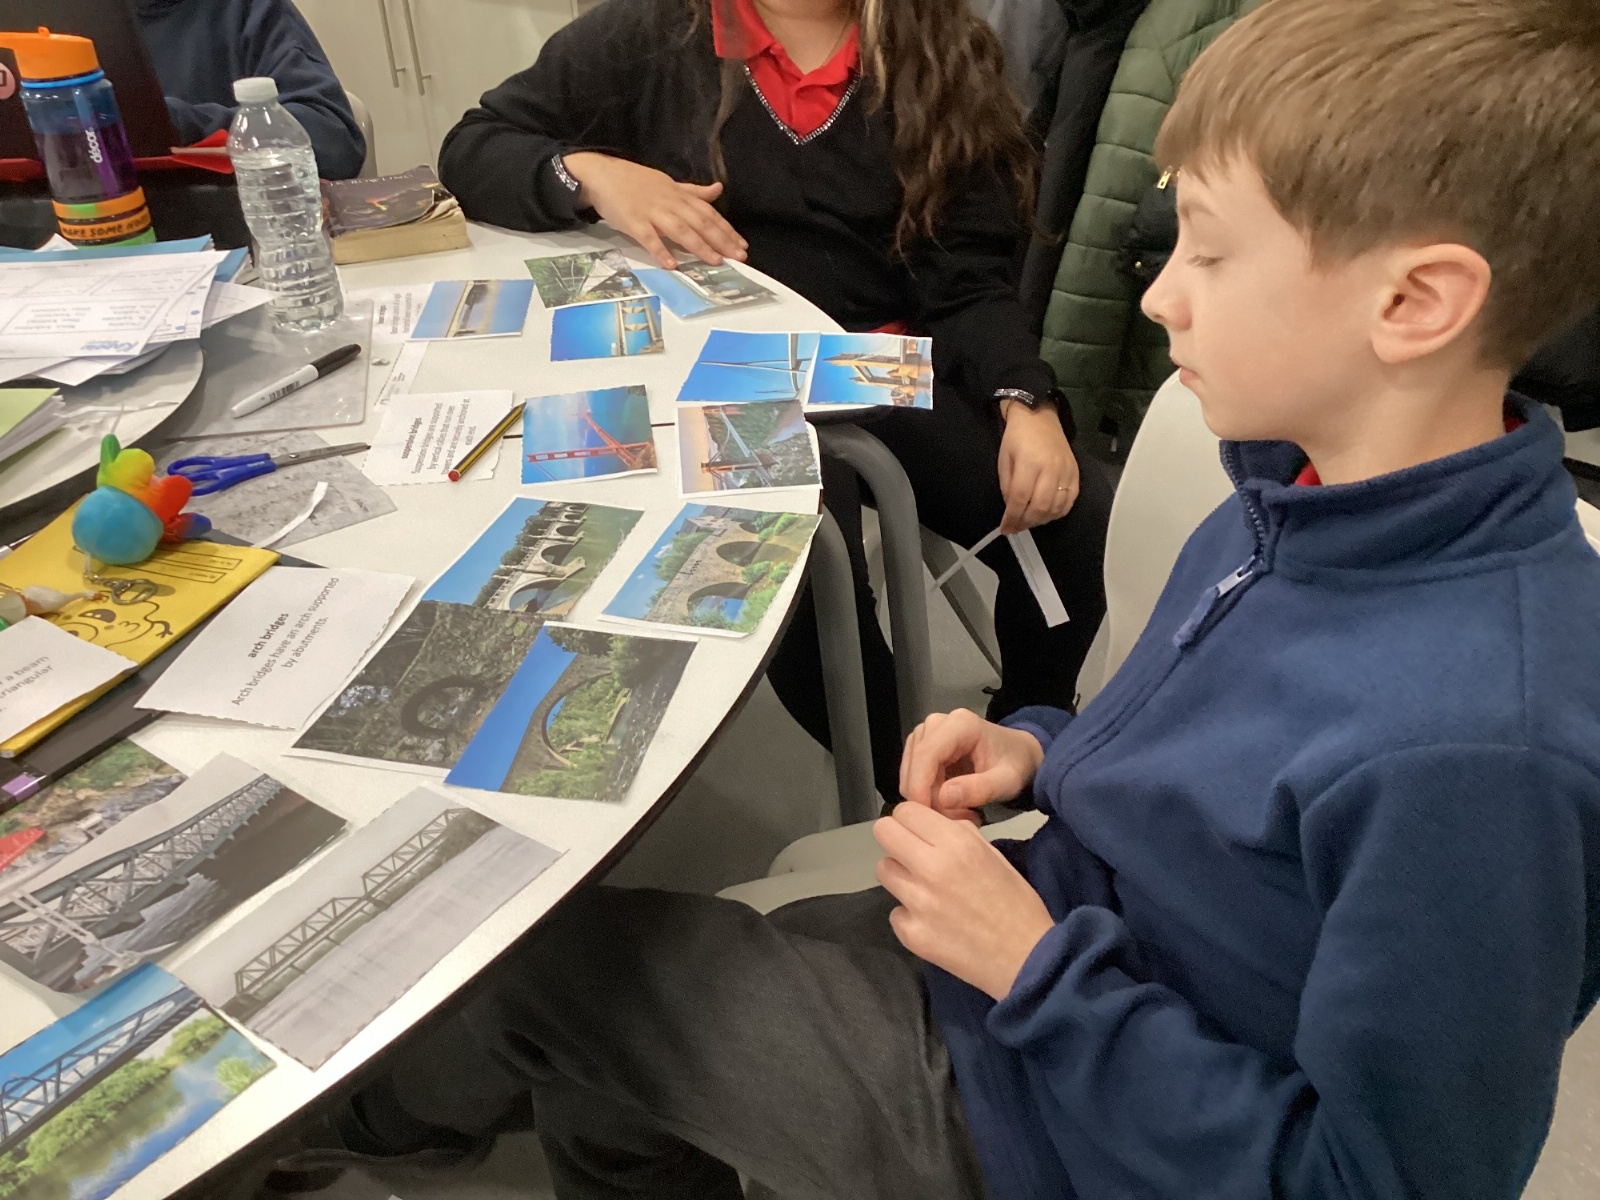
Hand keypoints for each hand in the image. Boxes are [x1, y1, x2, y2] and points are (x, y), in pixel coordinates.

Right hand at [561, 152, 747, 268]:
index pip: (708, 213)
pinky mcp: (633, 221)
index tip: (742, 245)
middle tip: (738, 257)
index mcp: (679, 195)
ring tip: (715, 261)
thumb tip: (718, 190)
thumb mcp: (669, 184)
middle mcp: (670, 203)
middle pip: (700, 222)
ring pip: (680, 230)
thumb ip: (694, 192)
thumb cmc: (636, 182)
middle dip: (721, 240)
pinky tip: (672, 265)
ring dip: (698, 246)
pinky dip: (660, 250)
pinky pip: (648, 238)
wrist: (603, 174)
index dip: (726, 229)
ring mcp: (651, 212)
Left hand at [875, 802, 1054, 999]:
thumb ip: (959, 834)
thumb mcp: (993, 855)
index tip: (919, 831)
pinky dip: (909, 915)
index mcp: (955, 843)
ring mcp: (917, 902)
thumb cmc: (1017, 905)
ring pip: (883, 870)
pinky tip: (932, 921)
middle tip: (912, 853)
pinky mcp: (911, 934)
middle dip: (896, 839)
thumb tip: (933, 826)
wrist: (1026, 959)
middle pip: (883, 832)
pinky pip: (895, 912)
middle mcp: (931, 867)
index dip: (911, 819)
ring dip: (901, 876)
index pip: (905, 811)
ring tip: (925, 889)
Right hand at [899, 708, 1043, 820]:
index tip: (926, 815)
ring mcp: (927, 732)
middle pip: (915, 763)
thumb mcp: (1006, 781)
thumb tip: (943, 797)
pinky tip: (947, 802)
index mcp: (960, 724)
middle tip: (954, 818)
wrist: (1019, 755)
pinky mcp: (922, 745)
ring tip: (956, 810)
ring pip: (910, 770)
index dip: (920, 785)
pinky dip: (925, 792)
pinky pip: (913, 773)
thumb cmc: (1016, 766)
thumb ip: (979, 789)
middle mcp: (937, 723)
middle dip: (926, 795)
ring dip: (926, 796)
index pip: (927, 754)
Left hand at [997, 403, 1078, 533]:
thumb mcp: (1004, 460)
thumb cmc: (1017, 437)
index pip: (1020, 499)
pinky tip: (1047, 514)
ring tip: (1029, 521)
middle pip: (1040, 507)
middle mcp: (1051, 469)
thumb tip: (1012, 509)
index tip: (1006, 529)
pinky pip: (1070, 500)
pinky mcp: (1075, 473)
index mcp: (1029, 463)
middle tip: (1016, 527)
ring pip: (1056, 507)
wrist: (1039, 416)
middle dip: (1026, 522)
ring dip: (1041, 520)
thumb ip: (1008, 486)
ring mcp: (1066, 471)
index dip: (1012, 518)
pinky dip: (1058, 512)